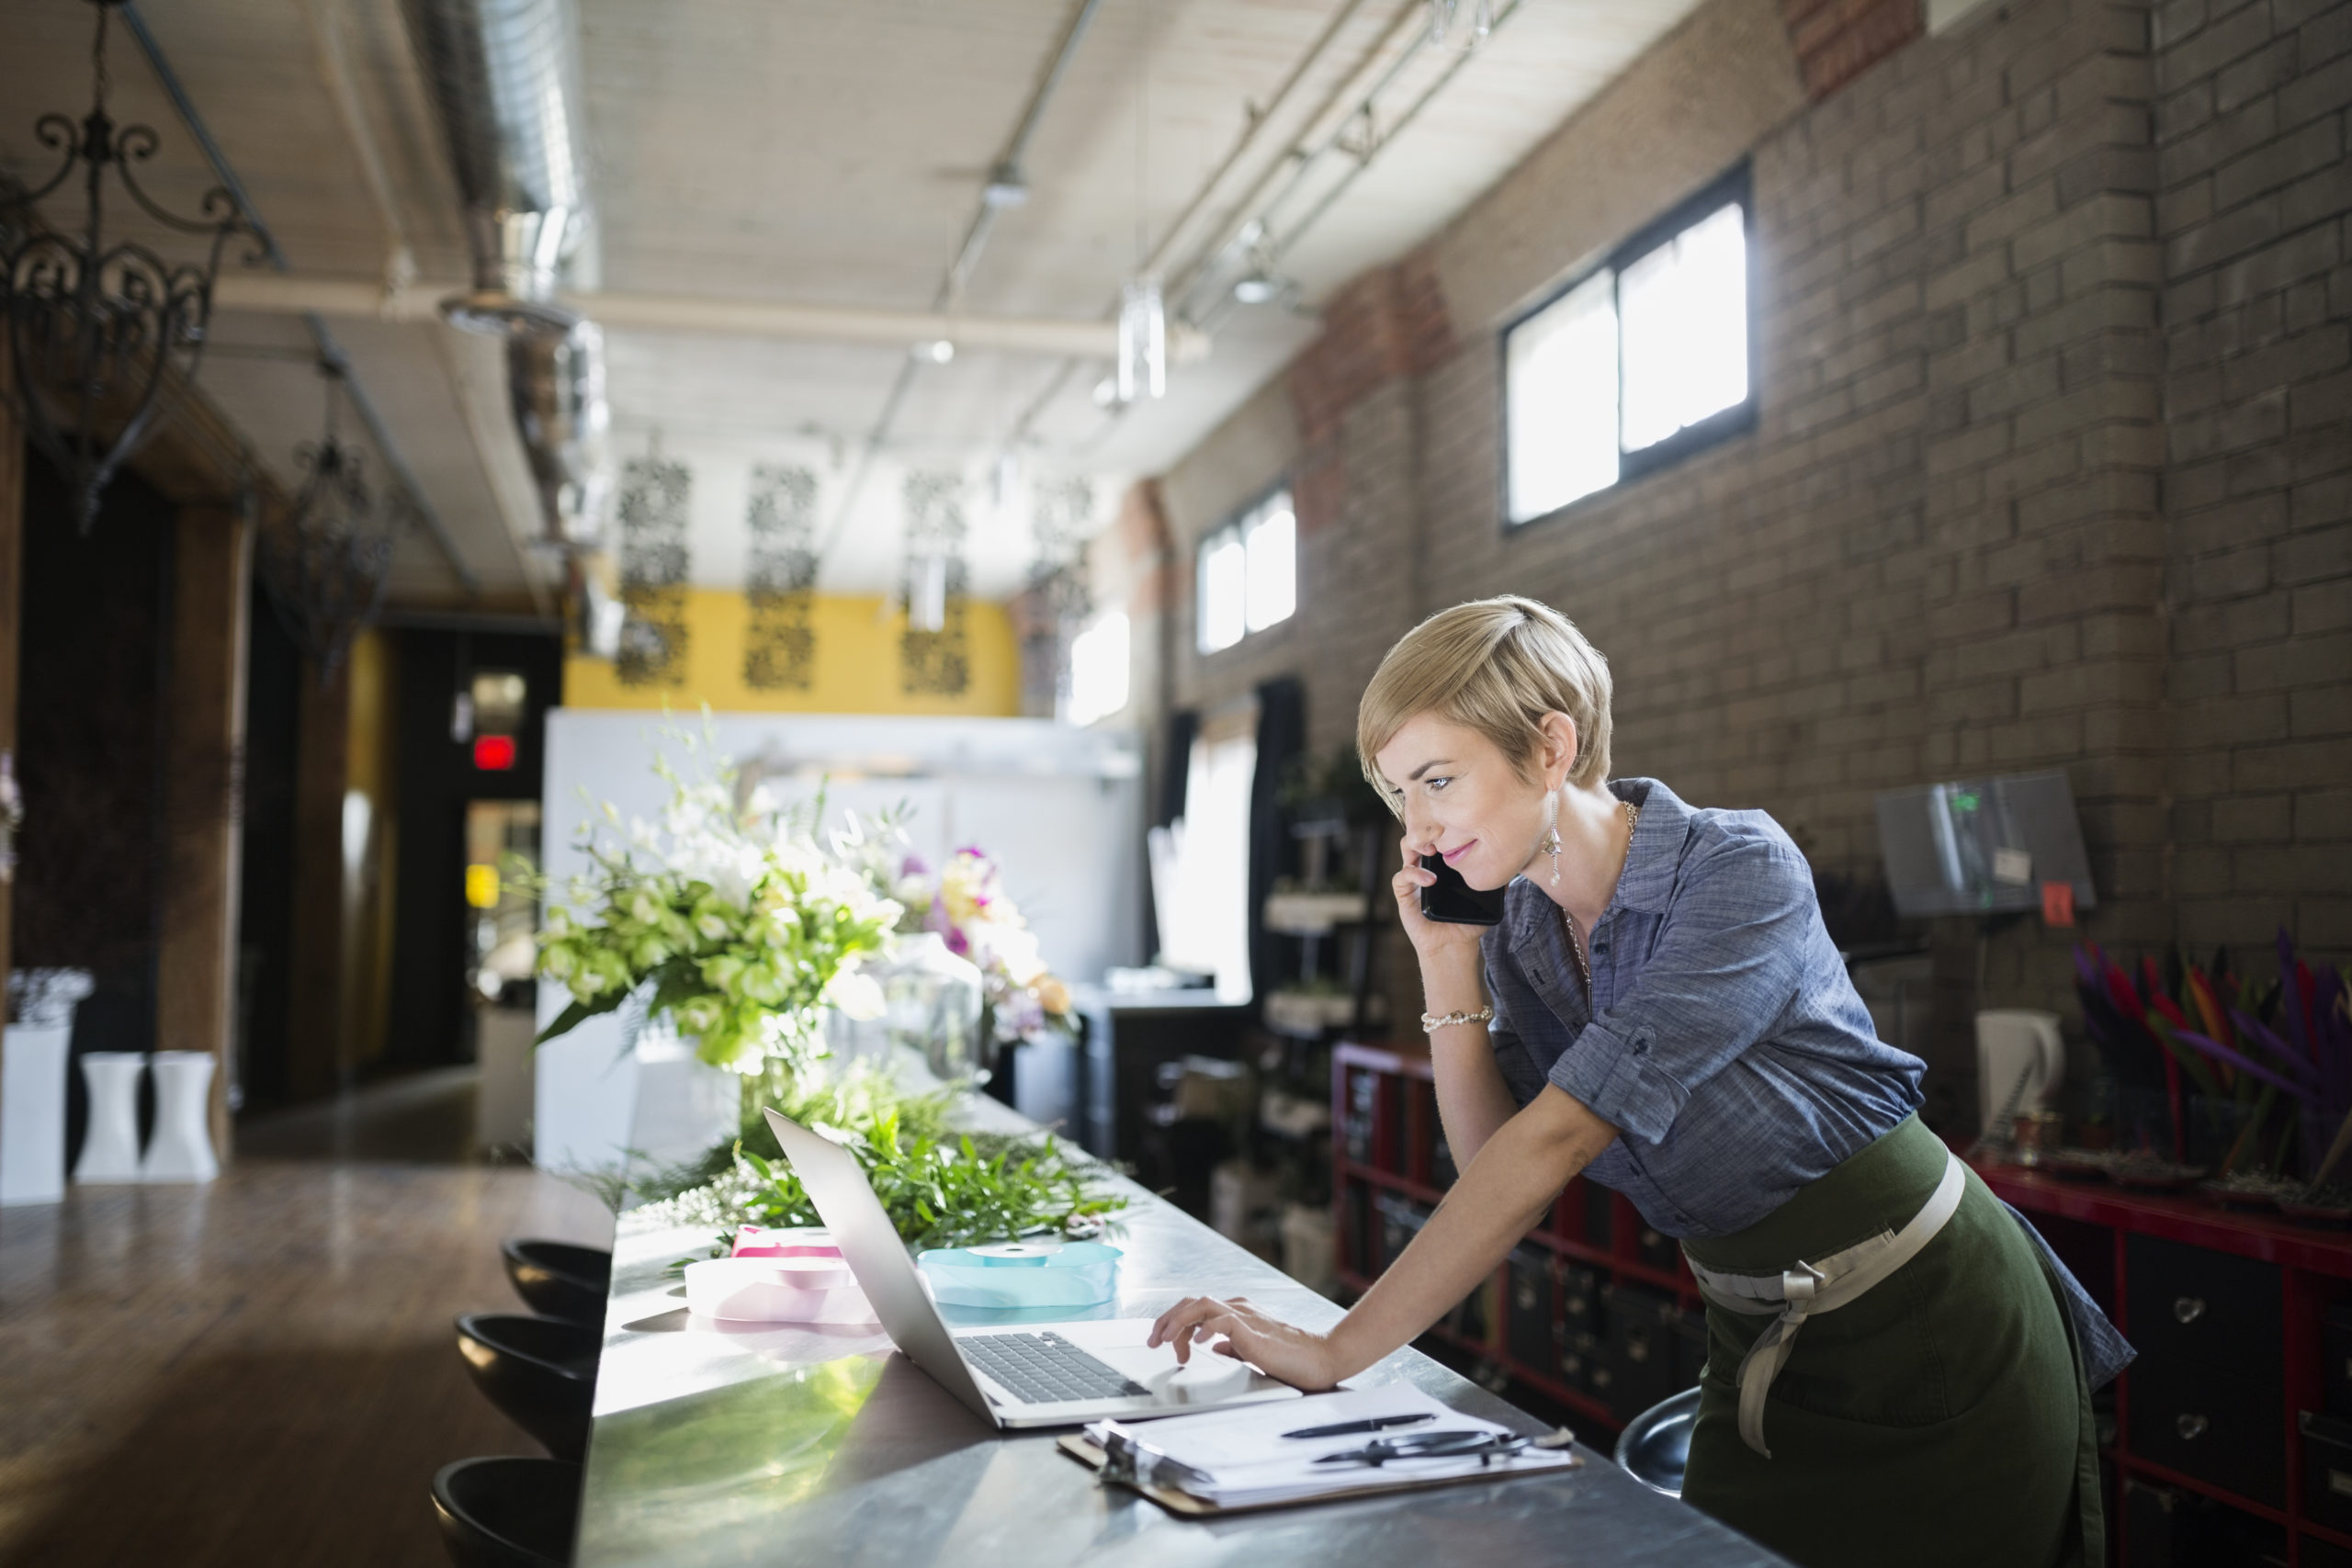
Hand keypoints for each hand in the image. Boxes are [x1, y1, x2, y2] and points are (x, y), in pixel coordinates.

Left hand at [1147, 1295, 1343, 1389]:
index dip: (1176, 1325)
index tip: (1166, 1346)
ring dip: (1178, 1322)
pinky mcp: (1254, 1330)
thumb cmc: (1291, 1358)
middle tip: (1152, 1341)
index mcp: (1237, 1313)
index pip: (1196, 1309)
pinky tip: (1196, 1346)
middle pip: (1192, 1302)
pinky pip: (1223, 1322)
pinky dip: (1205, 1330)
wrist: (1321, 1359)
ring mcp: (1246, 1316)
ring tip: (1164, 1341)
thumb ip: (1232, 1346)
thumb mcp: (1251, 1352)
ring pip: (1202, 1305)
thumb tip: (1212, 1346)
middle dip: (1167, 1319)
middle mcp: (1239, 1309)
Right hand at [1391, 833, 1485, 970]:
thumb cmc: (1467, 924)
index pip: (1441, 835)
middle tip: (1441, 832)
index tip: (1457, 824)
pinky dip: (1413, 874)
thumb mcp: (1487, 901)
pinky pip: (1401, 877)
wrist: (1453, 947)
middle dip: (1428, 827)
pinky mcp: (1405, 894)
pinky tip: (1430, 880)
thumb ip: (1497, 883)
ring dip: (1416, 845)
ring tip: (1431, 851)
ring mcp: (1414, 879)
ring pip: (1406, 849)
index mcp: (1444, 864)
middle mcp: (1427, 866)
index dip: (1445, 825)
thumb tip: (1515, 867)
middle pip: (1421, 834)